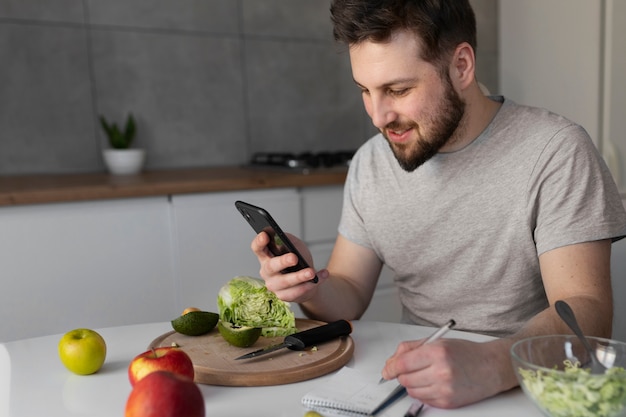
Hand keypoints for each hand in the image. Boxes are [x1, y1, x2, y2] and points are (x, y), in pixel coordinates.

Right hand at [250, 232, 327, 302]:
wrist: (310, 279)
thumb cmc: (299, 260)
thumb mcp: (295, 245)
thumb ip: (289, 240)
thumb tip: (282, 237)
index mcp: (266, 256)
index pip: (257, 248)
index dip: (259, 242)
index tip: (265, 236)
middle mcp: (267, 271)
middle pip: (270, 266)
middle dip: (282, 262)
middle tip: (294, 258)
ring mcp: (274, 285)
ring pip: (285, 282)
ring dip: (299, 277)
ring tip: (311, 272)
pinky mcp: (284, 296)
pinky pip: (297, 291)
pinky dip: (310, 284)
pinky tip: (320, 276)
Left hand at [381, 338, 516, 408]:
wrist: (491, 367)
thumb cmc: (466, 352)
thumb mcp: (437, 341)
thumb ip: (411, 348)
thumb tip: (391, 362)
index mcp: (437, 352)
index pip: (403, 364)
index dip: (391, 367)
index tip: (387, 369)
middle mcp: (441, 371)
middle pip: (405, 379)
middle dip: (401, 374)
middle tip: (409, 369)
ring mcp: (445, 389)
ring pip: (412, 390)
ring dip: (412, 384)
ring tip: (423, 374)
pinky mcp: (448, 402)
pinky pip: (423, 399)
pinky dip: (422, 392)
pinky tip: (432, 383)